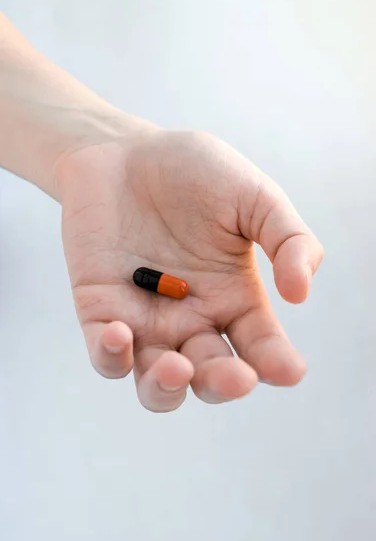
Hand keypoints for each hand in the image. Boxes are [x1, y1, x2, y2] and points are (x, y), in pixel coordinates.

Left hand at [58, 121, 322, 411]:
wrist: (125, 152)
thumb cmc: (195, 173)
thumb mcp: (254, 196)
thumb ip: (288, 238)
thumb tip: (300, 293)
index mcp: (235, 299)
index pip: (261, 348)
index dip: (277, 365)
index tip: (290, 370)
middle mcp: (193, 320)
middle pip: (210, 377)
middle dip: (225, 384)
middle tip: (238, 377)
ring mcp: (146, 321)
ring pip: (158, 385)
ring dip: (167, 388)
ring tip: (177, 367)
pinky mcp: (102, 312)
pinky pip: (107, 355)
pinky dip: (113, 356)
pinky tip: (121, 333)